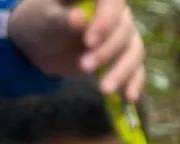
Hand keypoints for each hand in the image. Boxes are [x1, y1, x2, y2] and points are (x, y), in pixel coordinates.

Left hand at [8, 0, 145, 100]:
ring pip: (134, 51)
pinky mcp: (125, 56)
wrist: (43, 42)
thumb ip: (63, 19)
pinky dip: (134, 82)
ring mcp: (123, 35)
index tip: (88, 42)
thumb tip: (79, 18)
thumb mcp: (47, 20)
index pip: (113, 3)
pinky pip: (137, 68)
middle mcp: (116, 12)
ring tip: (103, 89)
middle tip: (83, 67)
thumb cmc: (43, 23)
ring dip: (122, 72)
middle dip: (107, 52)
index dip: (106, 21)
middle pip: (124, 30)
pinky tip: (128, 97)